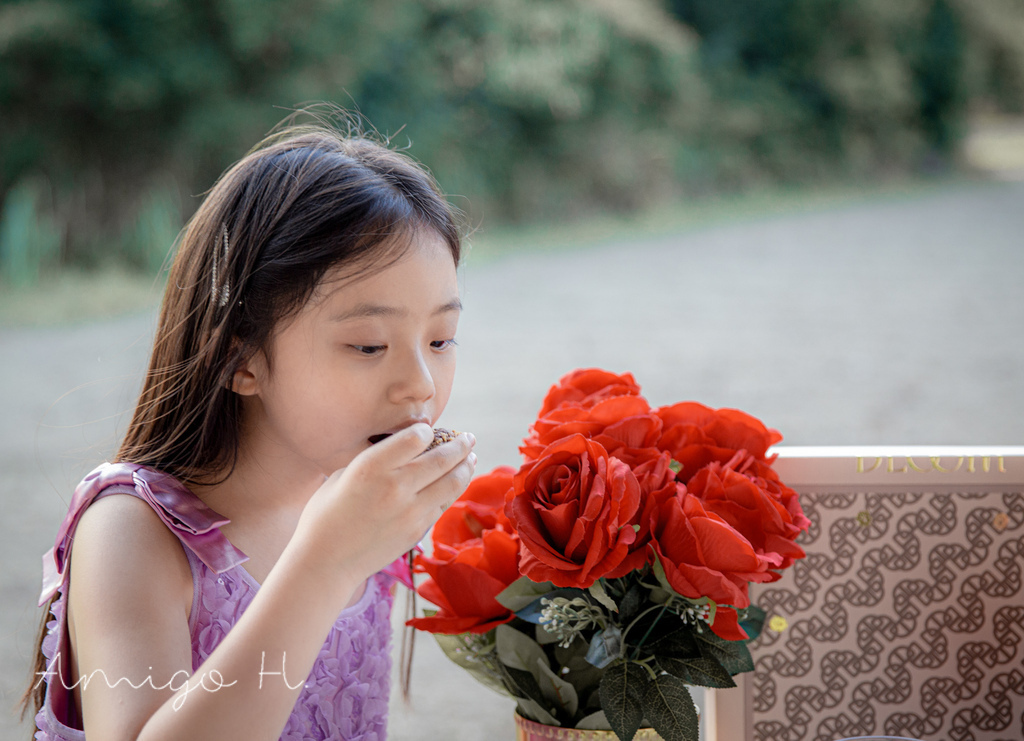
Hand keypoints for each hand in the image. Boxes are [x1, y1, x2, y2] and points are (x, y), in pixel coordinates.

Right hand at [294, 424, 476, 584]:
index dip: (426, 431)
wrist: (325, 561)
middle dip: (460, 444)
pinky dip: (453, 490)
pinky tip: (455, 483)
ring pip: (452, 482)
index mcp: (371, 467)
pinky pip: (443, 504)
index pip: (415, 437)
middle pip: (441, 458)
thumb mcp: (342, 475)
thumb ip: (374, 460)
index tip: (428, 431)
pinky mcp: (417, 531)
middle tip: (469, 438)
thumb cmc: (326, 515)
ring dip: (465, 467)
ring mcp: (410, 511)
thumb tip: (403, 448)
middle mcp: (395, 486)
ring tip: (471, 458)